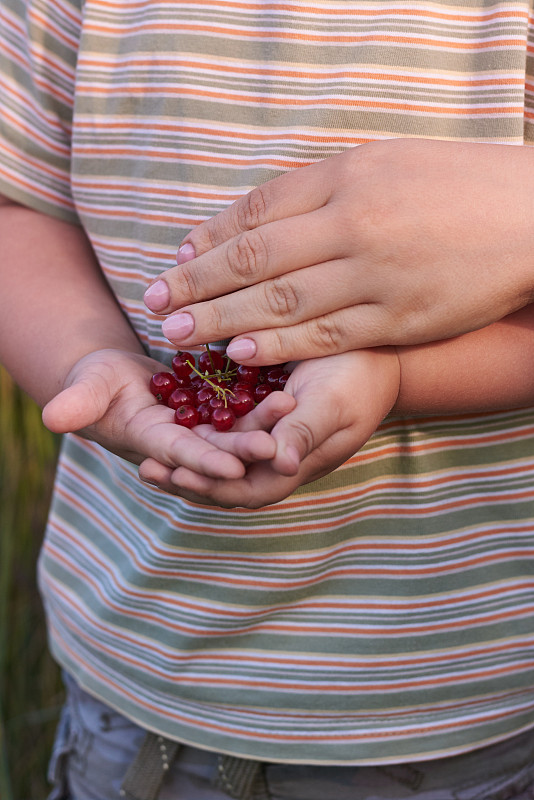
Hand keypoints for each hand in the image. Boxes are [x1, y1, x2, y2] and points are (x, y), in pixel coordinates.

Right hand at [41, 348, 294, 486]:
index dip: (205, 462)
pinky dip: (265, 401)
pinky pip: (245, 408)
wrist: (115, 380)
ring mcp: (203, 430)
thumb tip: (51, 417)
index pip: (180, 457)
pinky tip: (291, 387)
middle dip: (248, 449)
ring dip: (264, 422)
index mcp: (152, 443)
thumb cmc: (94, 383)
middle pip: (219, 449)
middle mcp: (184, 444)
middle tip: (281, 445)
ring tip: (290, 403)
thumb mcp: (86, 389)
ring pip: (238, 429)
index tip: (232, 468)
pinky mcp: (217, 414)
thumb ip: (76, 403)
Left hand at [139, 348, 399, 507]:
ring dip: (189, 459)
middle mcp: (279, 456)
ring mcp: (271, 436)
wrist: (378, 352)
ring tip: (149, 455)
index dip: (209, 485)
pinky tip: (173, 421)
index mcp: (296, 463)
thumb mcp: (333, 403)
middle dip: (187, 477)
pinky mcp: (265, 413)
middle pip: (227, 479)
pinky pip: (228, 430)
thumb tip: (279, 465)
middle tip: (145, 468)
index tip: (171, 473)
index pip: (247, 488)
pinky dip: (200, 430)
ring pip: (223, 457)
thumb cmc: (360, 377)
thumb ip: (304, 432)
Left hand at [144, 138, 533, 364]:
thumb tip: (257, 219)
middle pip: (255, 257)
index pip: (258, 211)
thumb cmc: (454, 185)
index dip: (210, 239)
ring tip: (181, 335)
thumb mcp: (383, 163)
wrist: (531, 218)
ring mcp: (376, 273)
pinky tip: (241, 355)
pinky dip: (280, 346)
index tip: (176, 258)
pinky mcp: (398, 317)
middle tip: (154, 303)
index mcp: (347, 176)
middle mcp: (354, 222)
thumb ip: (320, 188)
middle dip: (197, 283)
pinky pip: (327, 335)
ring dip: (224, 320)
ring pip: (282, 302)